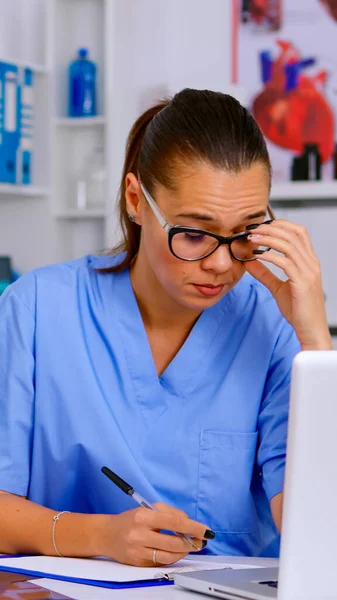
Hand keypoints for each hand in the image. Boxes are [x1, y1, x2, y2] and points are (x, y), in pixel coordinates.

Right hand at [96, 503, 210, 566]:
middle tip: (202, 541)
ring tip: (192, 546)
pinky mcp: (138, 562)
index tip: (206, 530)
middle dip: (192, 542)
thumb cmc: (131, 520)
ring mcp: (138, 550)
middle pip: (173, 542)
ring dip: (184, 551)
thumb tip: (189, 523)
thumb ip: (170, 513)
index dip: (193, 527)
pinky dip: (173, 557)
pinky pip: (161, 561)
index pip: (174, 521)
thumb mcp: (148, 509)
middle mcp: (140, 533)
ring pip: (169, 555)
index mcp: (144, 516)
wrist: (107, 535)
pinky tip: (177, 551)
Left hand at [244, 219, 331, 349]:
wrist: (310, 329)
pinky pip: (285, 263)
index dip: (280, 224)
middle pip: (293, 233)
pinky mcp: (302, 283)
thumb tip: (248, 261)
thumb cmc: (298, 310)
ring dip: (268, 239)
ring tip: (251, 238)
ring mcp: (308, 272)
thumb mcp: (278, 287)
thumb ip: (264, 273)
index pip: (299, 232)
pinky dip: (270, 256)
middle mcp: (311, 263)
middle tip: (252, 229)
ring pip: (289, 245)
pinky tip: (257, 256)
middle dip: (271, 228)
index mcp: (309, 261)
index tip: (261, 226)